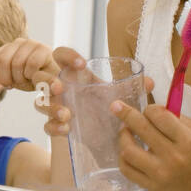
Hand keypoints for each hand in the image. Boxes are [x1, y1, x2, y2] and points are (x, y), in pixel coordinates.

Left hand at [0, 38, 59, 93]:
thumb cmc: (32, 79)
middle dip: (6, 77)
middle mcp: (19, 42)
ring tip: (26, 80)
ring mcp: (32, 44)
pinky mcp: (43, 49)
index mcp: (8, 48)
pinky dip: (31, 74)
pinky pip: (31, 64)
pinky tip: (36, 76)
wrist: (55, 79)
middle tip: (12, 85)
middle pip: (3, 61)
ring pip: (17, 63)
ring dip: (21, 78)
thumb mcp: (13, 78)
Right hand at [34, 48, 154, 136]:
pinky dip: (53, 127)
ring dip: (50, 106)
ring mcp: (56, 106)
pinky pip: (46, 126)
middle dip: (48, 81)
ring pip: (40, 102)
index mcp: (75, 75)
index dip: (67, 56)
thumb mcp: (119, 95)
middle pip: (42, 77)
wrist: (106, 135)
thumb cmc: (108, 106)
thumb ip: (133, 89)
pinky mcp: (57, 125)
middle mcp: (62, 88)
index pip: (61, 56)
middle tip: (60, 87)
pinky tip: (66, 130)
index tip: (82, 64)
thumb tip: (150, 82)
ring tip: (66, 114)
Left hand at [109, 98, 190, 190]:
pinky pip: (126, 169)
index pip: (159, 116)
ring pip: (128, 150)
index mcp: (186, 141)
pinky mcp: (150, 186)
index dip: (150, 108)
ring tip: (125, 131)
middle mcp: (172, 157)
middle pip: (141, 129)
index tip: (148, 109)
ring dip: (123, 136)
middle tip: (116, 106)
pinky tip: (127, 150)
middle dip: (125, 113)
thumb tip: (150, 108)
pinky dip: (122, 157)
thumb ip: (174, 118)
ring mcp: (160, 173)